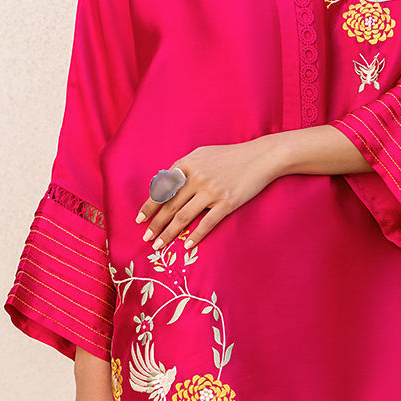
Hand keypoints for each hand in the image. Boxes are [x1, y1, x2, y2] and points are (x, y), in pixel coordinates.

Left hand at [136, 136, 281, 250]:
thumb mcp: (202, 154)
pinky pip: (207, 223)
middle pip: (170, 206)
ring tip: (158, 245)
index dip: (150, 205)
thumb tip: (166, 185)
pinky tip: (187, 246)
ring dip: (169, 233)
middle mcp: (196, 177)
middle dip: (155, 224)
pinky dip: (196, 236)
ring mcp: (211, 191)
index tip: (140, 219)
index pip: (162, 188)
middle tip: (146, 238)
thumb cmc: (230, 156)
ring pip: (184, 217)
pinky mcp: (227, 203)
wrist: (260, 157)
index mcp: (187, 164)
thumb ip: (184, 168)